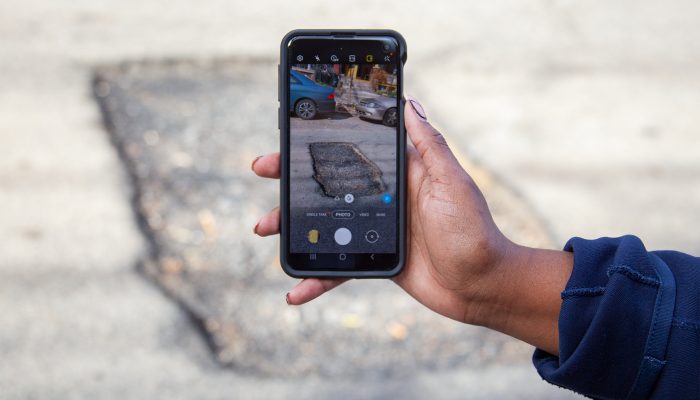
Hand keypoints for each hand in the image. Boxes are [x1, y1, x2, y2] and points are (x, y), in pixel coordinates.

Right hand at [253, 97, 571, 354]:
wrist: (482, 284)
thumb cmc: (474, 230)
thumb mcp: (451, 181)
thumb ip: (429, 145)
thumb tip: (409, 102)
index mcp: (399, 174)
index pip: (350, 151)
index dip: (318, 144)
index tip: (288, 139)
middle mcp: (383, 198)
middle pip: (327, 185)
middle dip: (292, 180)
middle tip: (262, 172)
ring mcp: (376, 229)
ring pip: (324, 224)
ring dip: (292, 227)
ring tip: (265, 229)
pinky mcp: (375, 258)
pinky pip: (339, 268)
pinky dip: (316, 280)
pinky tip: (295, 290)